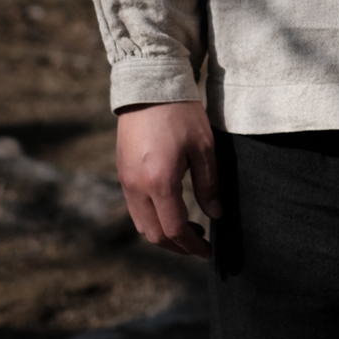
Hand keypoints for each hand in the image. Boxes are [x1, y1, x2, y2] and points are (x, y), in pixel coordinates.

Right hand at [116, 101, 220, 258]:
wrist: (148, 86)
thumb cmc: (181, 113)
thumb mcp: (204, 147)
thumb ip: (209, 184)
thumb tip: (216, 214)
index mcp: (159, 182)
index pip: (175, 229)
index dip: (193, 246)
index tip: (209, 251)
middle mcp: (137, 187)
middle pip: (155, 234)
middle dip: (178, 246)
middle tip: (200, 244)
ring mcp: (125, 181)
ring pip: (141, 225)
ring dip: (164, 234)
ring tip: (190, 228)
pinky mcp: (122, 173)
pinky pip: (135, 209)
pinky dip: (152, 219)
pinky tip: (172, 209)